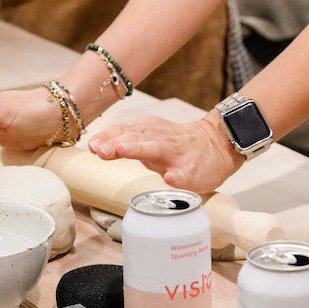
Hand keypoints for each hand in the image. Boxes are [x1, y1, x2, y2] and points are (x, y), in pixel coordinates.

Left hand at [89, 112, 241, 192]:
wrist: (216, 144)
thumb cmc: (174, 144)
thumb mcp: (147, 136)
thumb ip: (122, 141)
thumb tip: (94, 146)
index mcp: (146, 129)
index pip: (122, 130)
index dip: (106, 138)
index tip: (92, 146)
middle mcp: (159, 138)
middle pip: (135, 138)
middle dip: (117, 143)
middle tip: (100, 150)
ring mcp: (175, 154)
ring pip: (156, 149)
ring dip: (139, 149)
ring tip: (123, 151)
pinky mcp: (191, 170)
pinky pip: (184, 174)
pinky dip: (177, 176)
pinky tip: (170, 178)